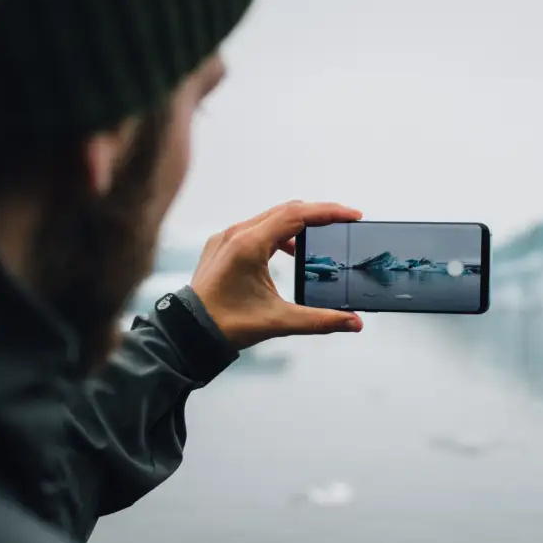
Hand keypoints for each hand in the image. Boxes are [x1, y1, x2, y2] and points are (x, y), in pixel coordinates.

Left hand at [190, 201, 363, 349]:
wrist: (188, 332)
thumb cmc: (227, 325)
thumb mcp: (278, 322)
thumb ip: (320, 320)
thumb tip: (354, 322)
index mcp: (249, 244)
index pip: (296, 215)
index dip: (328, 212)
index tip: (353, 215)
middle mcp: (236, 234)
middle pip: (286, 210)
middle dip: (319, 214)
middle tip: (345, 221)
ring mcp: (227, 237)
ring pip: (271, 218)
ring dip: (299, 224)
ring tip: (323, 236)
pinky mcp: (222, 245)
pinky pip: (257, 228)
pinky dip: (279, 233)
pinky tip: (292, 251)